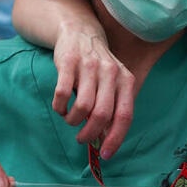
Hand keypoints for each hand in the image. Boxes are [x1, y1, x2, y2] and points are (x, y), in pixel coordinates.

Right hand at [52, 21, 134, 159]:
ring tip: (71, 120)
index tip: (106, 154)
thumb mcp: (113, 84)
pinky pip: (62, 94)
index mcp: (126, 80)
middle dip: (90, 134)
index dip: (115, 138)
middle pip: (102, 114)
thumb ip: (113, 108)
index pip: (124, 115)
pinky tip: (61, 107)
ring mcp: (89, 66)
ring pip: (82, 107)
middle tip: (81, 139)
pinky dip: (60, 107)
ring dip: (73, 121)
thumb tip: (105, 140)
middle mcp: (110, 73)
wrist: (80, 32)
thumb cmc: (98, 67)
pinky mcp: (68, 62)